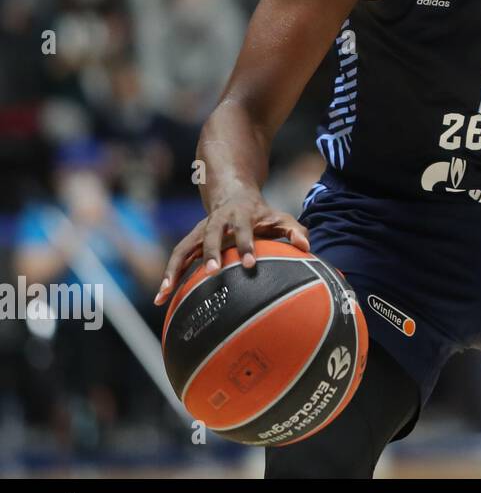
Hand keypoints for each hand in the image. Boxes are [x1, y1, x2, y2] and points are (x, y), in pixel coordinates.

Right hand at [154, 192, 309, 305]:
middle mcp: (217, 222)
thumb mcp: (281, 217)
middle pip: (211, 235)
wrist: (233, 194)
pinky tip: (161, 299)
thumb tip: (306, 247)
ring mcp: (200, 232)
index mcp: (240, 215)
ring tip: (166, 293)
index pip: (243, 229)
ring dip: (175, 269)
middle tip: (214, 273)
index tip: (251, 264)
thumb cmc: (261, 213)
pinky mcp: (191, 242)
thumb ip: (295, 230)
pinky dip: (168, 277)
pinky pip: (177, 259)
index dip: (246, 244)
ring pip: (184, 248)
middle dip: (211, 253)